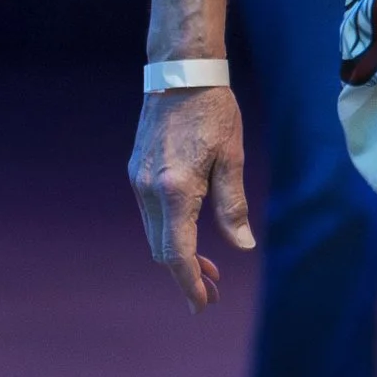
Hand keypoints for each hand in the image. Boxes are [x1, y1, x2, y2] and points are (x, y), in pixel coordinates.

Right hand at [129, 83, 253, 307]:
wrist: (180, 73)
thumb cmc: (213, 112)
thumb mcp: (232, 159)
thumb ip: (232, 206)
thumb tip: (240, 246)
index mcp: (175, 189)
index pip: (177, 253)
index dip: (190, 283)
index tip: (203, 304)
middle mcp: (149, 189)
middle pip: (162, 250)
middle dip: (186, 274)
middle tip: (214, 289)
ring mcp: (137, 180)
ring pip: (154, 233)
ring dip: (177, 254)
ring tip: (207, 266)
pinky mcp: (135, 170)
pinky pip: (150, 214)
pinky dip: (168, 231)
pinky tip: (189, 232)